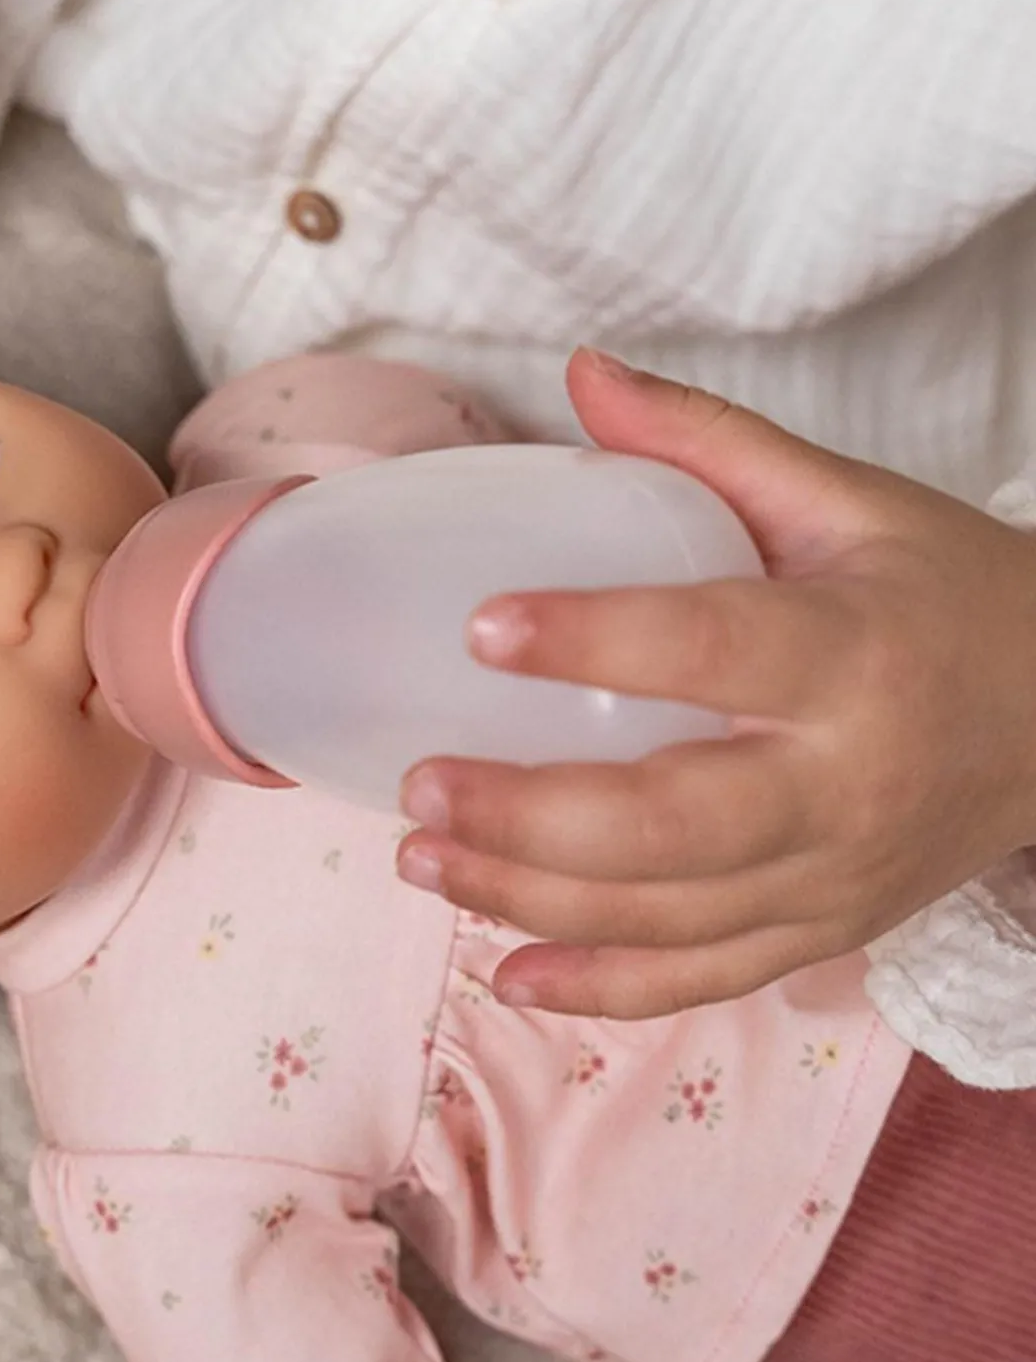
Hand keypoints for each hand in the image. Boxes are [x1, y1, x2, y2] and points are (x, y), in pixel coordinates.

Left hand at [396, 349, 1035, 1017]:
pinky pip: (702, 979)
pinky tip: (504, 978)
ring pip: (668, 916)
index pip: (711, 647)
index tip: (482, 626)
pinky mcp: (821, 933)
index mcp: (850, 654)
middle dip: (533, 817)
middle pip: (674, 825)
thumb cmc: (941, 596)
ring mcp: (832, 878)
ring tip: (420, 861)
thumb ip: (709, 441)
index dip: (594, 640)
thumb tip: (579, 371)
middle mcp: (842, 784)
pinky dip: (600, 990)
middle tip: (421, 786)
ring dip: (531, 901)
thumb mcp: (847, 500)